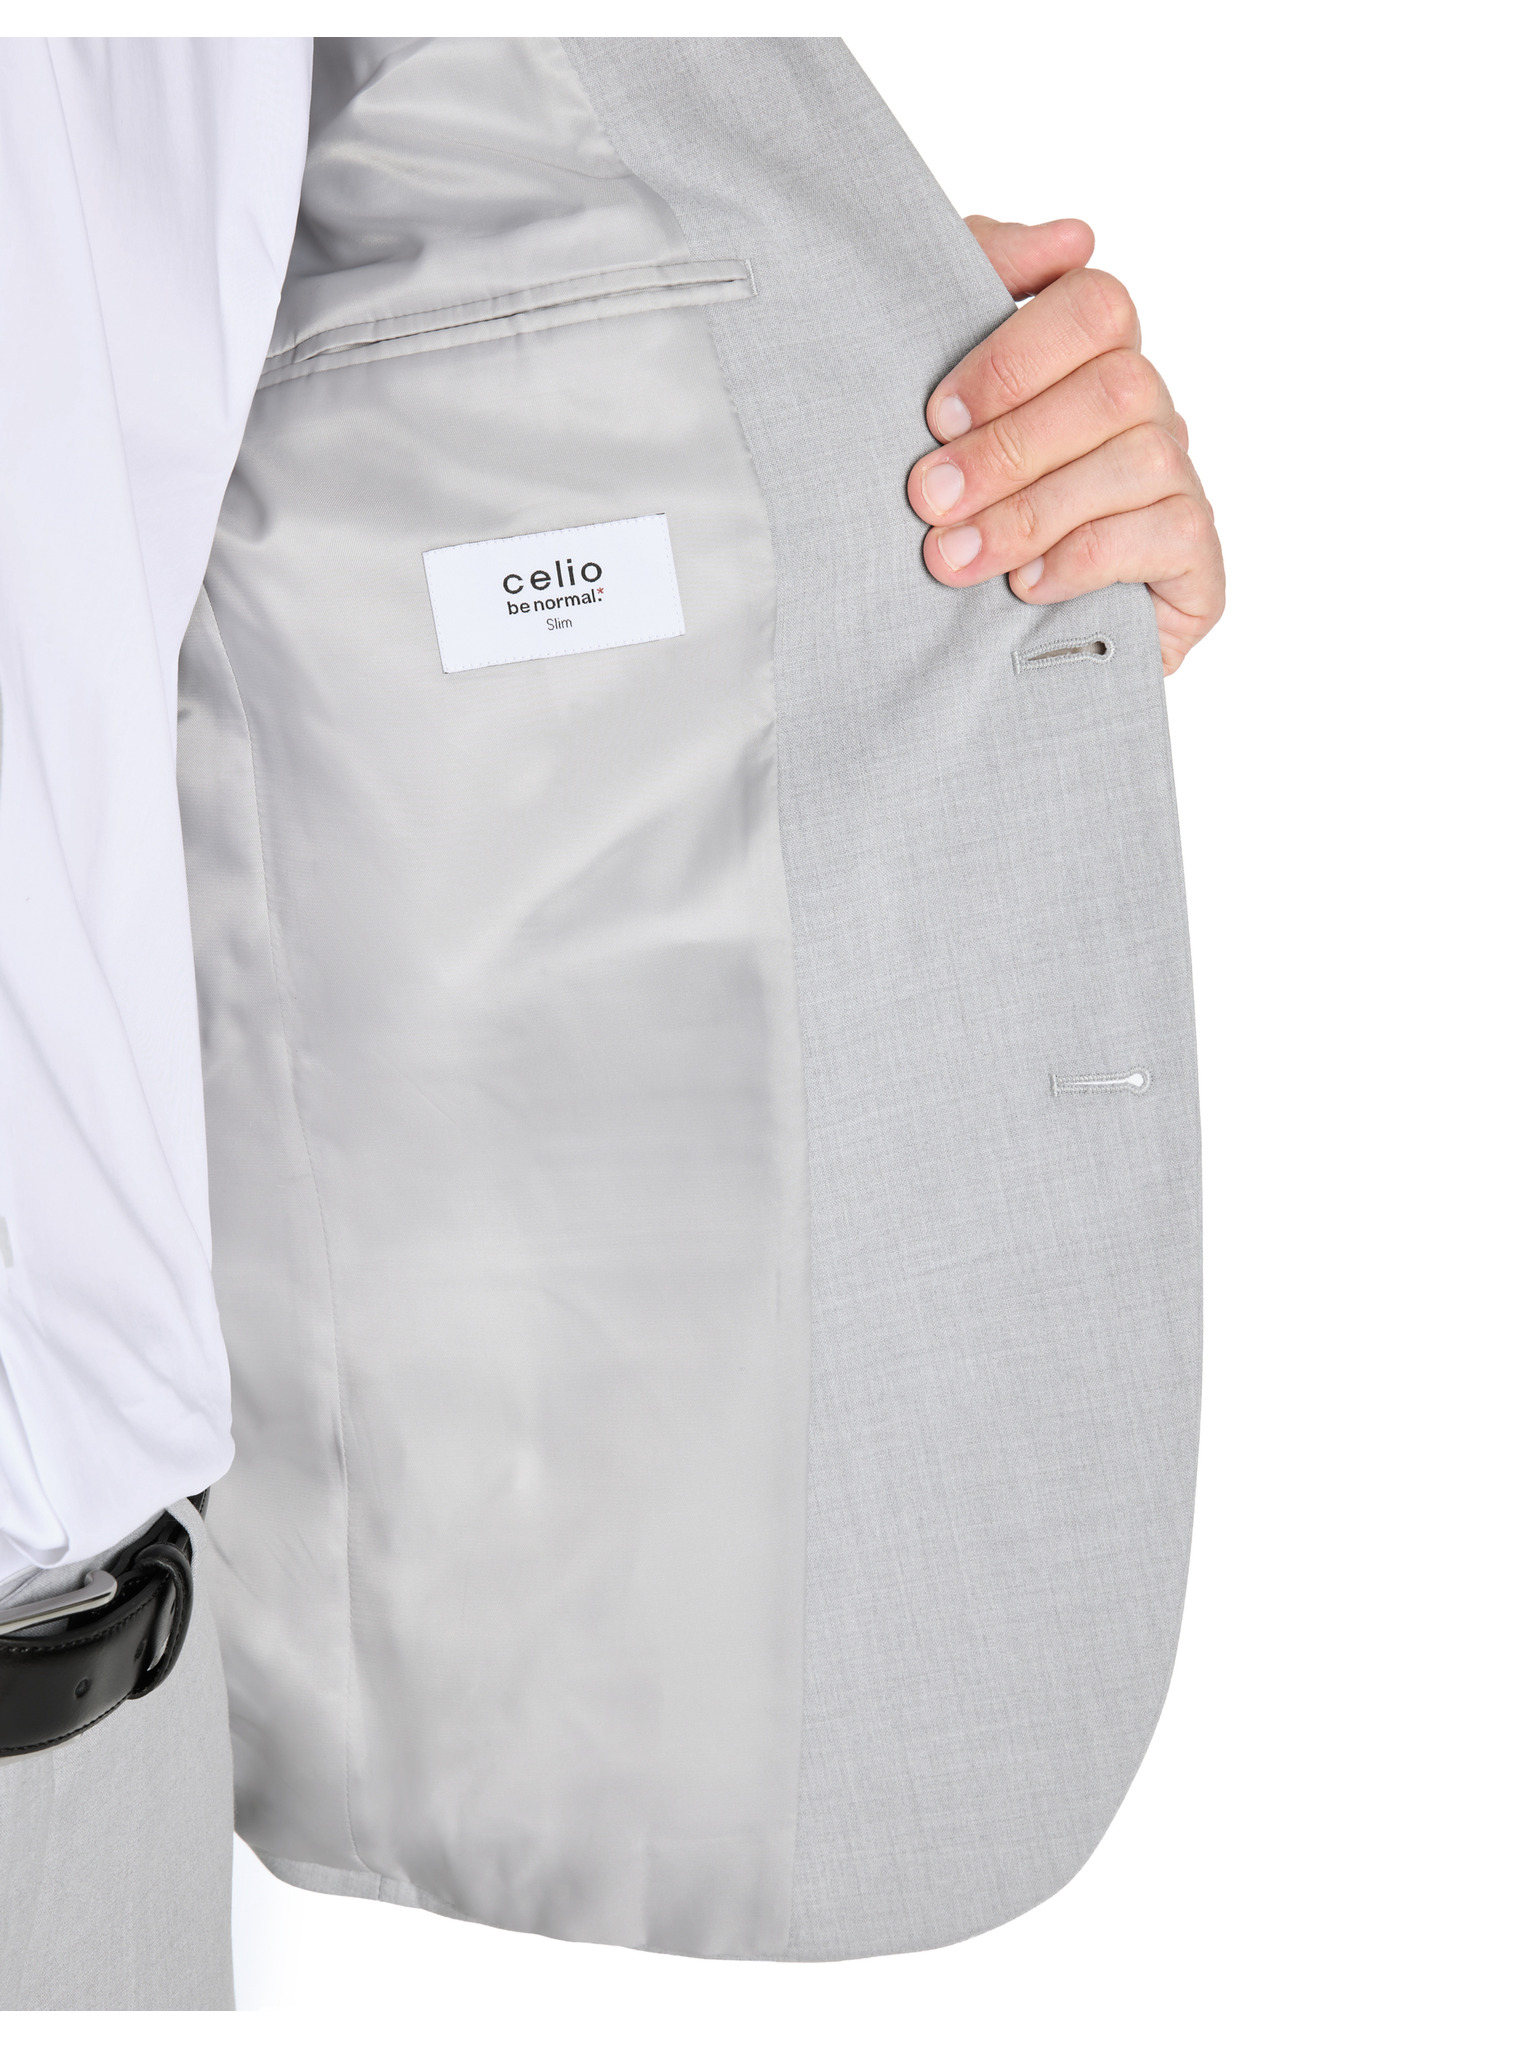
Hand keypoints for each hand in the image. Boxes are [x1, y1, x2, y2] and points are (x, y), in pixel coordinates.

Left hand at [909, 217, 1224, 674]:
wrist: (967, 649)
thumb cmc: (956, 508)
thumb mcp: (945, 395)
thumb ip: (985, 284)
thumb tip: (1071, 235)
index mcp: (1092, 360)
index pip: (1096, 304)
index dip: (1016, 355)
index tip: (936, 416)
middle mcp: (1147, 414)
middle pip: (1117, 386)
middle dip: (1009, 446)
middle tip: (926, 498)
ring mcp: (1178, 487)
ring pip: (1140, 459)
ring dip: (1034, 510)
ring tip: (954, 557)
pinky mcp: (1198, 566)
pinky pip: (1169, 534)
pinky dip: (1087, 557)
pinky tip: (1025, 587)